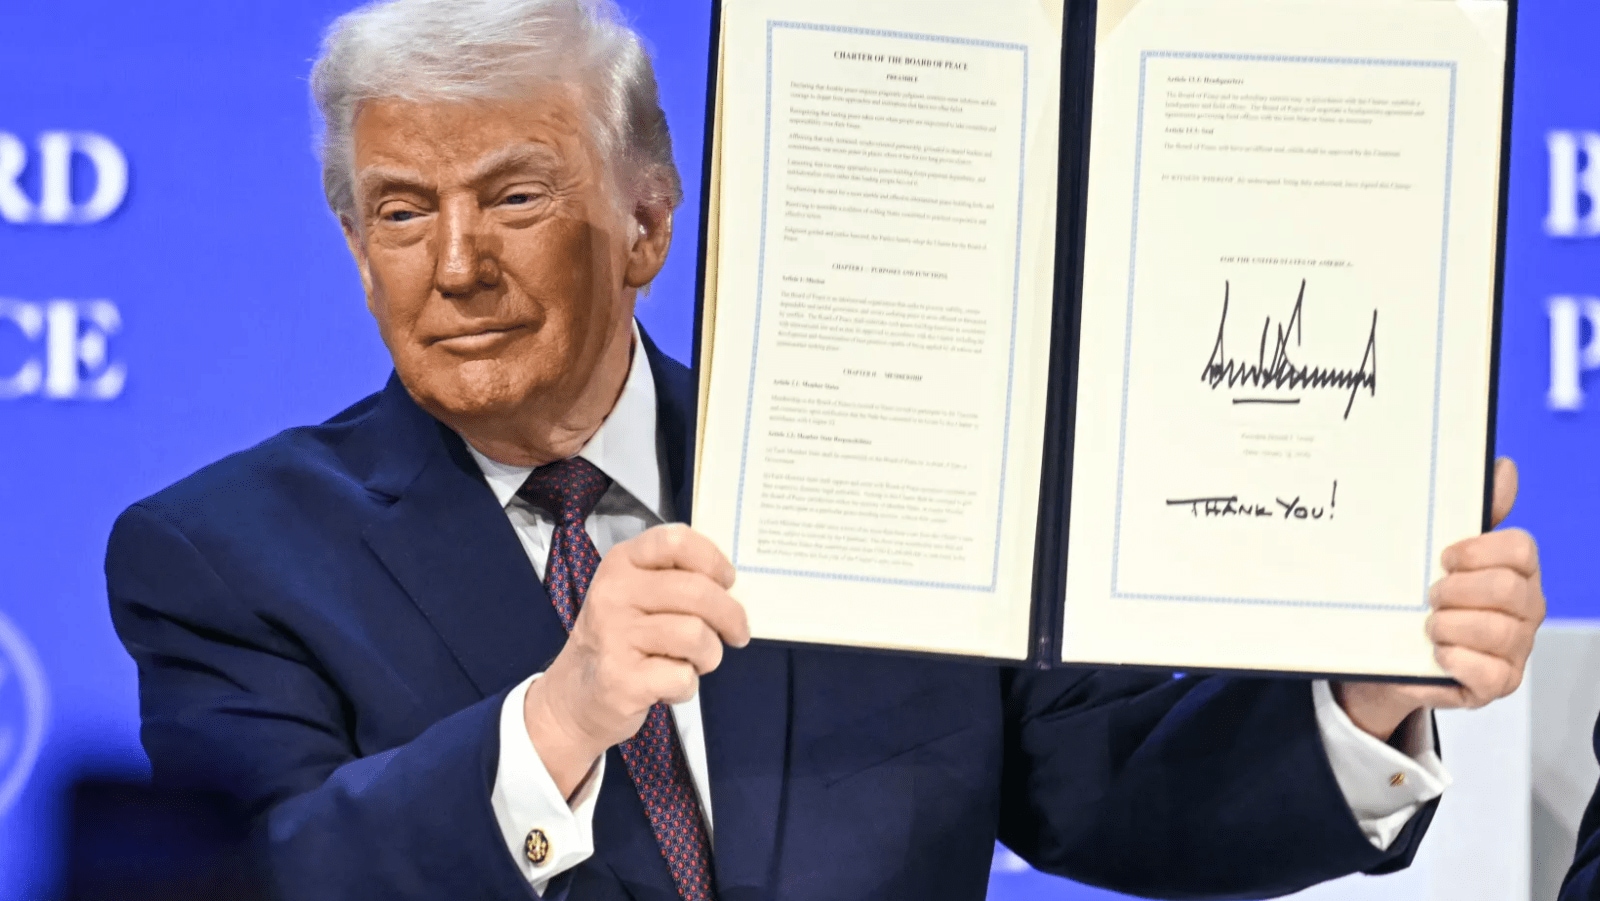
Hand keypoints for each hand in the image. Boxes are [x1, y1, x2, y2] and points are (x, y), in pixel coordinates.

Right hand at [523, 524, 749, 796]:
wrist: (576, 695)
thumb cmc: (621, 639)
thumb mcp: (637, 594)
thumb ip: (677, 580)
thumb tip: (730, 588)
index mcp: (622, 563)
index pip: (676, 540)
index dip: (713, 560)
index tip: (726, 582)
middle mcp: (613, 593)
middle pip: (698, 591)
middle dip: (731, 616)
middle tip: (736, 634)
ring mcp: (614, 635)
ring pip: (696, 634)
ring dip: (709, 655)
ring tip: (693, 662)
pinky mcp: (620, 678)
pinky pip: (682, 676)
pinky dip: (687, 686)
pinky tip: (668, 686)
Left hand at [1335, 458, 1545, 740]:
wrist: (1392, 654)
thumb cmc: (1423, 598)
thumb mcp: (1440, 556)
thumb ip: (1472, 514)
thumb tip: (1504, 467)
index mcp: (1518, 571)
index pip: (1521, 549)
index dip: (1478, 551)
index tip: (1444, 557)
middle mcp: (1526, 609)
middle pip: (1508, 589)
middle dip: (1458, 590)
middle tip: (1430, 595)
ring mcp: (1516, 649)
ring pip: (1497, 631)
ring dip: (1450, 625)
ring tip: (1429, 625)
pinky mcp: (1499, 684)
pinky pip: (1487, 672)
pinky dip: (1456, 659)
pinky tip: (1437, 653)